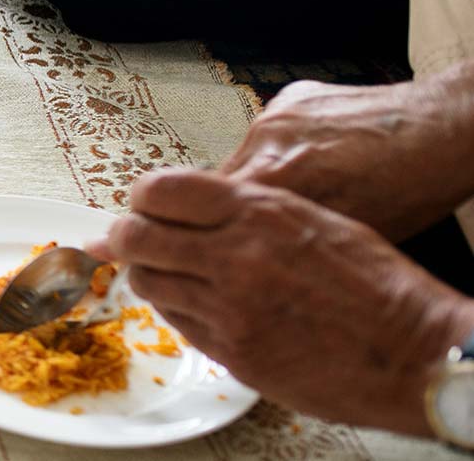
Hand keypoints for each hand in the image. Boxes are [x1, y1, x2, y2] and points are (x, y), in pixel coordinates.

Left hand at [88, 170, 473, 436]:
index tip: (144, 204)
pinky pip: (178, 322)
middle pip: (137, 237)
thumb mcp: (315, 218)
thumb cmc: (376, 283)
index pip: (161, 190)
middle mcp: (236, 257)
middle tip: (130, 238)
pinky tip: (198, 303)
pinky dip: (177, 308)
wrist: (413, 350)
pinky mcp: (232, 351)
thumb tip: (197, 204)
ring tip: (168, 271)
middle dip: (126, 236)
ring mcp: (230, 308)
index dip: (144, 197)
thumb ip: (250, 210)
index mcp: (259, 212)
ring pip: (149, 282)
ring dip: (150, 274)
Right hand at [219, 64, 473, 242]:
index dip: (211, 227)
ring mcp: (278, 111)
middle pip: (221, 180)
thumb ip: (288, 234)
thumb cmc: (415, 188)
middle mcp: (267, 138)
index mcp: (277, 177)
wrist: (449, 126)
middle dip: (234, 203)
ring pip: (246, 155)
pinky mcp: (294, 95)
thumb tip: (252, 250)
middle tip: (259, 222)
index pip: (210, 206)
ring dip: (262, 175)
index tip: (212, 241)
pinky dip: (284, 149)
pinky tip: (319, 159)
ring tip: (303, 189)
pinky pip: (271, 131)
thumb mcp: (349, 231)